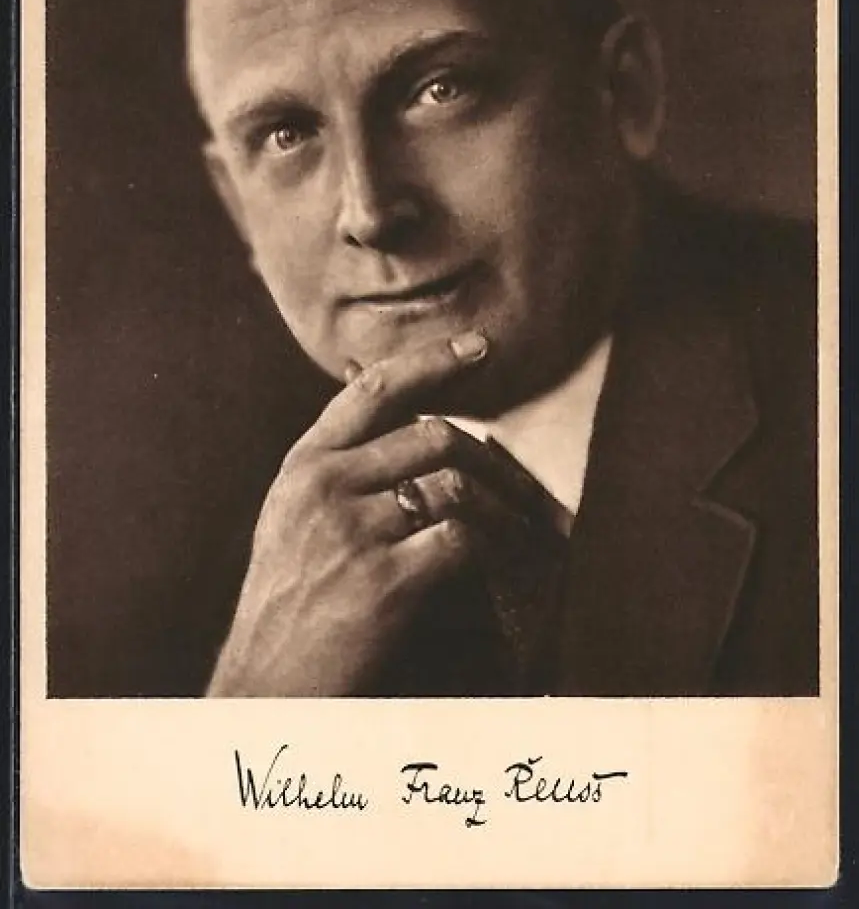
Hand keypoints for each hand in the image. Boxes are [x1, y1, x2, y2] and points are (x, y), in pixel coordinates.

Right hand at [206, 330, 491, 696]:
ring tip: (527, 528)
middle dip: (492, 457)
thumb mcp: (291, 516)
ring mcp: (353, 532)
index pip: (375, 388)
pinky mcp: (384, 582)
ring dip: (504, 506)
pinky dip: (494, 549)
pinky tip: (504, 564)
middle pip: (434, 435)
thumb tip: (383, 400)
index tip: (480, 347)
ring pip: (457, 485)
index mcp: (304, 464)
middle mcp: (324, 486)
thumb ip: (336, 463)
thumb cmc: (285, 602)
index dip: (433, 360)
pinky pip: (463, 540)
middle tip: (523, 483)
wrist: (265, 687)